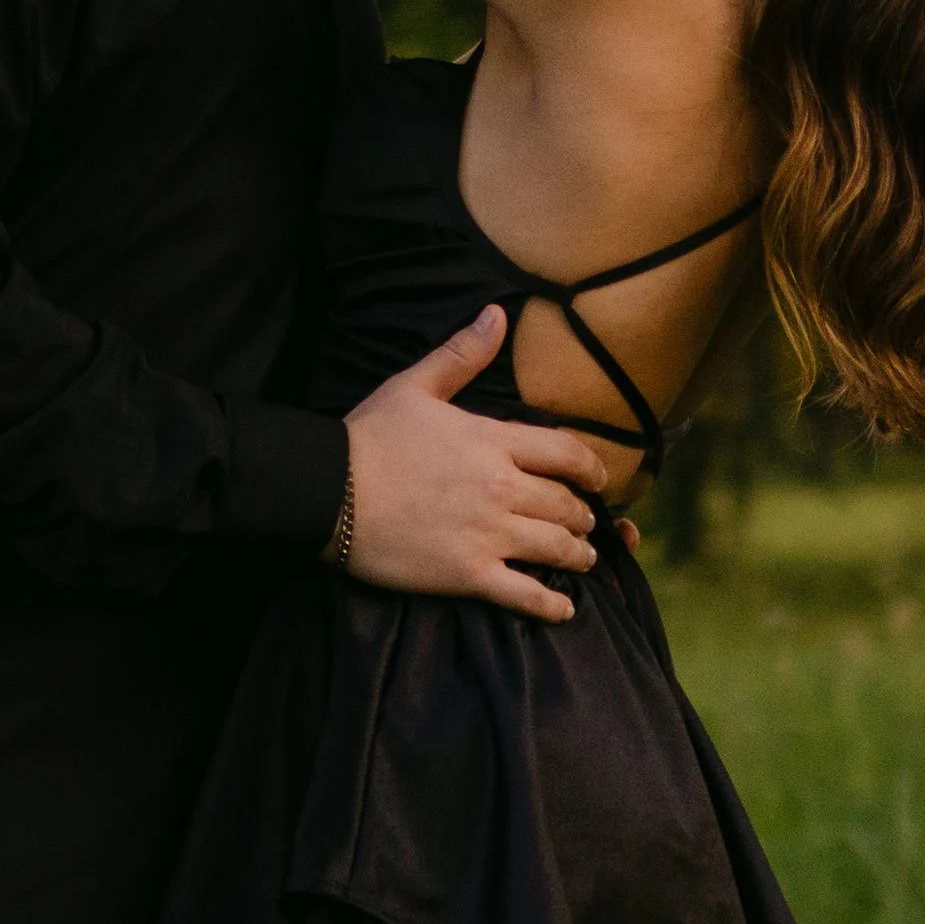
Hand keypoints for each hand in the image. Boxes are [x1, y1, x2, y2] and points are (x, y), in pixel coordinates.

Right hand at [341, 305, 603, 621]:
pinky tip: (565, 609)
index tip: (597, 479)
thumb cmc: (369, 436)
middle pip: (566, 504)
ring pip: (556, 548)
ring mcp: (488, 534)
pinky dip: (552, 605)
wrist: (327, 490)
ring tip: (583, 559)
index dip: (590, 468)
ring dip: (577, 555)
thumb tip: (498, 313)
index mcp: (493, 441)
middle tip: (587, 523)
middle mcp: (501, 487)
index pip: (566, 453)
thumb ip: (463, 353)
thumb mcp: (415, 385)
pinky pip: (525, 595)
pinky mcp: (467, 573)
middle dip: (583, 515)